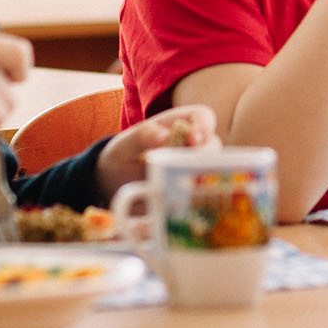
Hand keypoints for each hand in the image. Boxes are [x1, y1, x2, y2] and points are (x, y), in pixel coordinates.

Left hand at [94, 104, 218, 196]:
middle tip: (187, 166)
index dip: (204, 125)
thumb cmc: (123, 156)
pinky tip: (171, 210)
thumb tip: (163, 136)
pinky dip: (190, 203)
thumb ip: (141, 136)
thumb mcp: (124, 145)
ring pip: (212, 171)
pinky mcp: (189, 193)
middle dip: (205, 155)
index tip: (194, 139)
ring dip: (198, 179)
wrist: (114, 186)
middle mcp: (192, 147)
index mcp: (179, 125)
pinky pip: (199, 197)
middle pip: (213, 145)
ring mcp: (192, 170)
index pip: (202, 117)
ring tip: (175, 190)